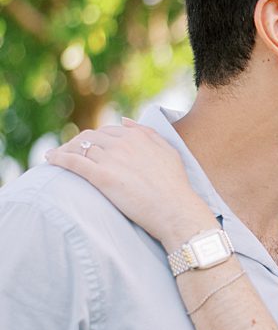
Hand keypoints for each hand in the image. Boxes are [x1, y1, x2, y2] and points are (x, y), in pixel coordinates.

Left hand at [47, 121, 216, 245]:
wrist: (175, 210)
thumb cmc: (175, 185)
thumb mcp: (169, 151)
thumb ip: (148, 133)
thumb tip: (125, 120)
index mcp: (138, 137)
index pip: (108, 131)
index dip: (96, 138)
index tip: (90, 147)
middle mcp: (123, 144)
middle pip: (89, 137)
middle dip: (77, 143)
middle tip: (69, 153)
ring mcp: (111, 159)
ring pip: (78, 147)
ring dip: (64, 150)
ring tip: (57, 157)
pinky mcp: (101, 176)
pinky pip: (72, 162)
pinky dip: (58, 158)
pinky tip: (50, 160)